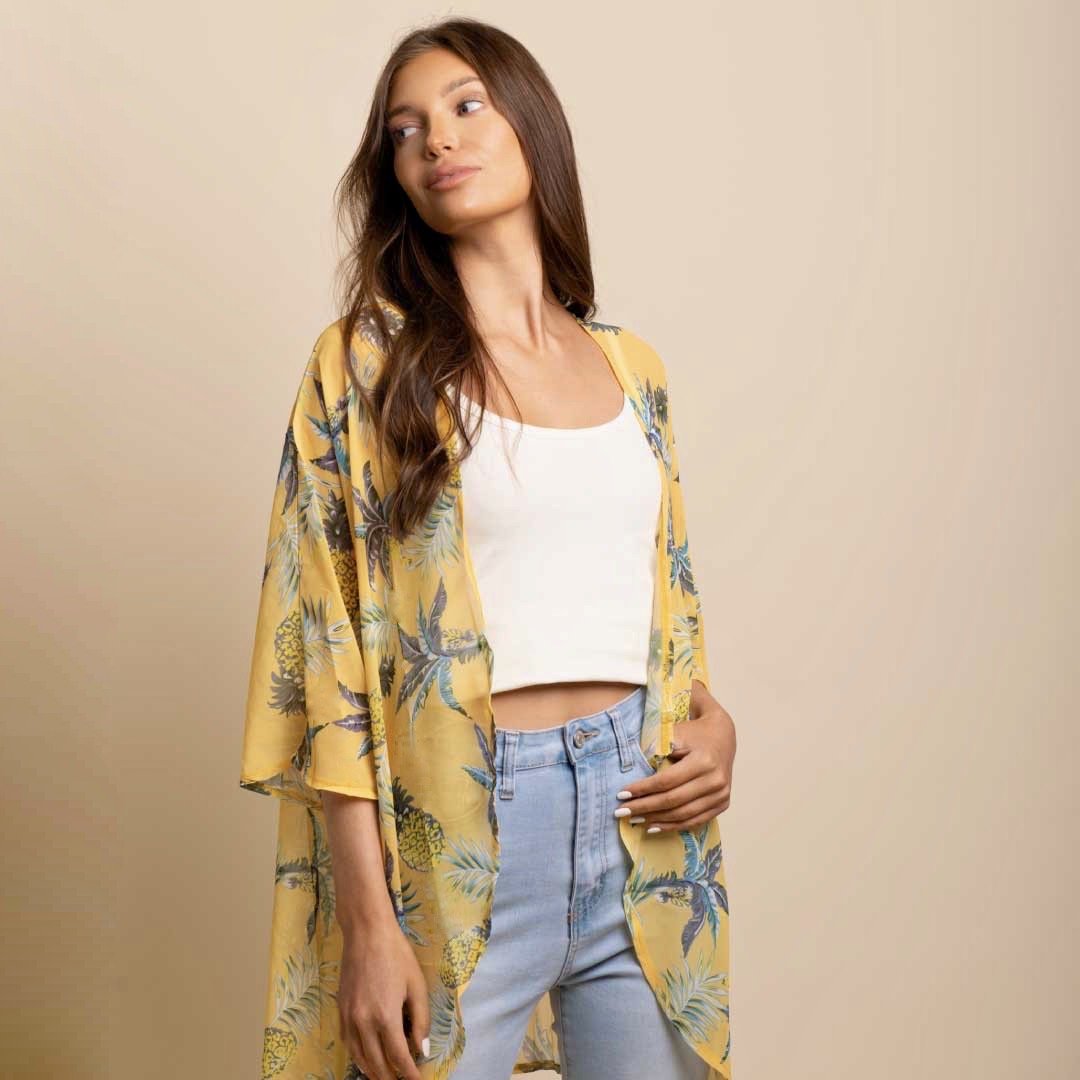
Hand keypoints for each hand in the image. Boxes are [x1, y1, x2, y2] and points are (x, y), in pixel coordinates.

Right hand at [338, 923, 429, 1079]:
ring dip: (372, 1071)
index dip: (409, 1074)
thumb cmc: (397, 955)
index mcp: (386, 1016)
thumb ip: (421, 1020)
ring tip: (384, 1077)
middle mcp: (363, 1022)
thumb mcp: (416, 985)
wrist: (366, 933)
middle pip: (376, 1063)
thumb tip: (422, 1048)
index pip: (398, 1057)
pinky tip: (365, 1057)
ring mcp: (348, 1017)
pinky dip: (357, 1055)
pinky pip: (347, 1042)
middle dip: (390, 1078)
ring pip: (358, 1056)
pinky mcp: (340, 1009)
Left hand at [617, 683, 735, 832]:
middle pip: (673, 800)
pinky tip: (654, 826)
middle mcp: (715, 780)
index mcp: (703, 761)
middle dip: (644, 807)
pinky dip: (673, 826)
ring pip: (684, 814)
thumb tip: (630, 772)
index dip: (643, 789)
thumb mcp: (674, 733)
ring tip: (634, 820)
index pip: (667, 781)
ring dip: (656, 820)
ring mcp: (721, 794)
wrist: (722, 734)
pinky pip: (695, 820)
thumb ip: (655, 749)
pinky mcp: (722, 803)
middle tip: (621, 811)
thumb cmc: (693, 732)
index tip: (622, 794)